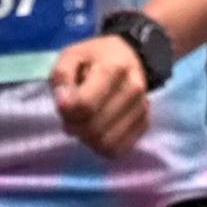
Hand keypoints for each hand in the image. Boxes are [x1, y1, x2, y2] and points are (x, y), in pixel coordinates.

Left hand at [47, 32, 155, 156]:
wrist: (130, 56)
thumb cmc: (94, 58)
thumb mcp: (71, 56)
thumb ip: (62, 77)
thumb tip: (64, 104)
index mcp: (113, 68)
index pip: (85, 105)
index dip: (67, 111)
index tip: (63, 104)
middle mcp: (133, 89)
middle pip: (94, 128)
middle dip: (74, 127)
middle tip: (70, 116)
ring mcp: (142, 108)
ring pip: (106, 144)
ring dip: (87, 139)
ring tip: (84, 123)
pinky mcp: (145, 123)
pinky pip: (118, 150)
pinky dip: (102, 146)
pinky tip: (98, 130)